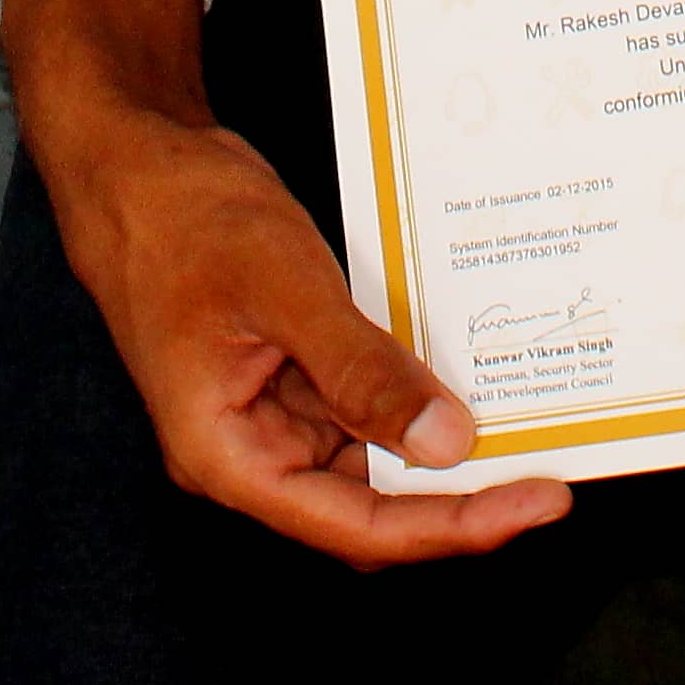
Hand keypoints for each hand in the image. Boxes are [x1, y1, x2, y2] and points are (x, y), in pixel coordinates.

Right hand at [0, 0, 575, 568]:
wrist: (134, 158)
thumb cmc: (186, 217)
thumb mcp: (286, 286)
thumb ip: (361, 372)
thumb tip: (447, 445)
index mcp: (229, 458)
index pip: (359, 526)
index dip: (454, 526)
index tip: (536, 502)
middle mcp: (248, 453)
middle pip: (369, 506)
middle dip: (457, 494)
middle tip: (550, 468)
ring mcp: (265, 414)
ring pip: (367, 455)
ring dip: (437, 442)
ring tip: (526, 419)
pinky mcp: (282, 373)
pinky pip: (356, 399)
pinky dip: (407, 388)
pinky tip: (461, 365)